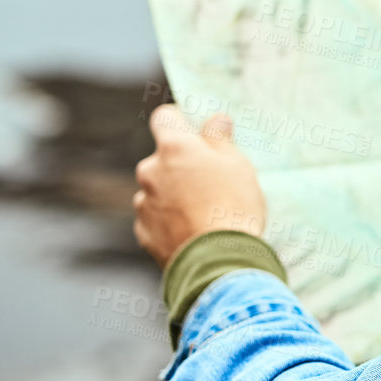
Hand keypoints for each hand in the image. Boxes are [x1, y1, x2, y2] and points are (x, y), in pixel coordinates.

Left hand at [133, 106, 266, 267]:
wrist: (219, 262)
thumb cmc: (233, 206)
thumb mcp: (237, 165)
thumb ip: (220, 139)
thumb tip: (215, 120)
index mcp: (174, 148)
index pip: (165, 118)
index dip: (180, 121)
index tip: (196, 131)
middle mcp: (150, 171)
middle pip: (162, 158)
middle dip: (181, 165)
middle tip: (211, 181)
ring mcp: (143, 203)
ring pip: (158, 189)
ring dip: (174, 194)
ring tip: (204, 212)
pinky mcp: (143, 231)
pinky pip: (155, 217)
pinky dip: (170, 220)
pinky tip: (193, 231)